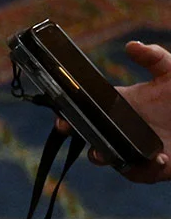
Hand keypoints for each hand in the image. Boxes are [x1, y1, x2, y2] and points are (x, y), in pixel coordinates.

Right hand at [54, 41, 170, 183]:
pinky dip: (145, 169)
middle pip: (88, 135)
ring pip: (108, 158)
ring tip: (107, 150)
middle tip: (69, 127)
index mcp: (121, 106)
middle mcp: (121, 129)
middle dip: (76, 133)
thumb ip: (155, 57)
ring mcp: (133, 149)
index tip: (61, 113)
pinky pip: (138, 173)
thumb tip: (132, 45)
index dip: (68, 113)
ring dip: (103, 155)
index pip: (86, 110)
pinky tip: (158, 158)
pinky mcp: (150, 167)